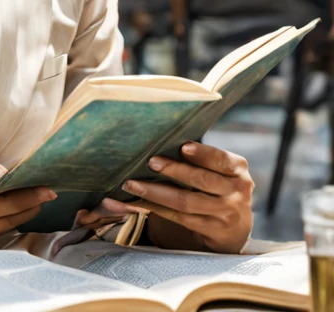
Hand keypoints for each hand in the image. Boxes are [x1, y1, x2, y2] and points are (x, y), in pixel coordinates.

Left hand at [92, 141, 253, 253]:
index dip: (202, 153)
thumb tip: (165, 139)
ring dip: (156, 192)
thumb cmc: (220, 186)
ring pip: (185, 202)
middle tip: (150, 162)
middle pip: (201, 180)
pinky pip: (178, 218)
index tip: (182, 147)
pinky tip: (139, 201)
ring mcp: (224, 215)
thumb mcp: (222, 170)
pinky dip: (156, 208)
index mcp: (238, 170)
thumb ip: (203, 158)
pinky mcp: (210, 232)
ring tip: (133, 184)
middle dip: (173, 170)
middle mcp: (236, 193)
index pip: (220, 159)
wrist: (236, 227)